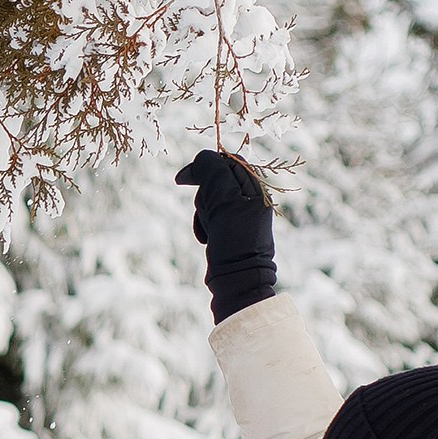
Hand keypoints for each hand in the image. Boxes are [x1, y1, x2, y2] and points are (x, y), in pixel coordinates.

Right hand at [173, 150, 276, 323]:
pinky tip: (206, 240)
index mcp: (255, 188)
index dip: (204, 166)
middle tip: (208, 214)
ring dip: (202, 213)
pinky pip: (209, 217)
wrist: (237, 280)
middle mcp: (250, 198)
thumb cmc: (234, 241)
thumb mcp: (223, 201)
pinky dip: (203, 225)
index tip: (181, 180)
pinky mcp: (229, 229)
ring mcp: (240, 214)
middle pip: (215, 181)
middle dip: (204, 196)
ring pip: (209, 199)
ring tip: (209, 231)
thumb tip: (202, 157)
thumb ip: (214, 172)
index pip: (227, 161)